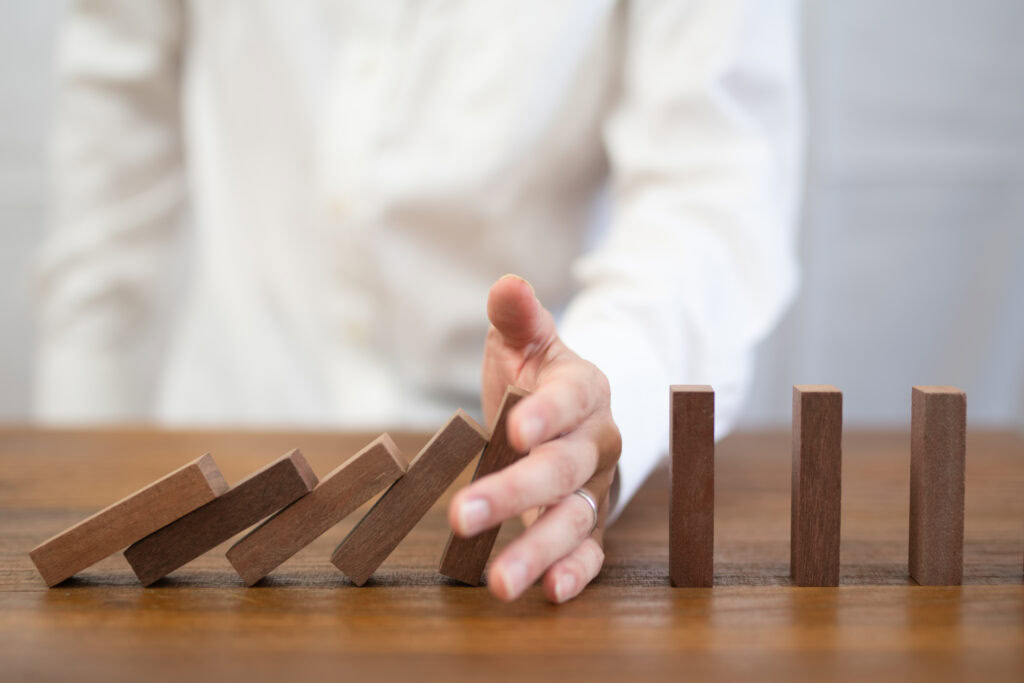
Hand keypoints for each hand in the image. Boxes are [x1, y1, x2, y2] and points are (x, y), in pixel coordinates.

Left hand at [448, 275, 621, 602]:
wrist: (572, 416)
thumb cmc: (538, 376)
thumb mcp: (526, 342)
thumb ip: (517, 317)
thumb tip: (505, 283)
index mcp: (583, 389)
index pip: (569, 400)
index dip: (545, 414)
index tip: (514, 430)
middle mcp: (596, 442)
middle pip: (563, 468)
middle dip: (516, 492)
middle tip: (463, 515)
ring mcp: (594, 488)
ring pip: (576, 519)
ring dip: (540, 550)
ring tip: (500, 582)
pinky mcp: (589, 524)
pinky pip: (590, 551)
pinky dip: (575, 572)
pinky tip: (549, 592)